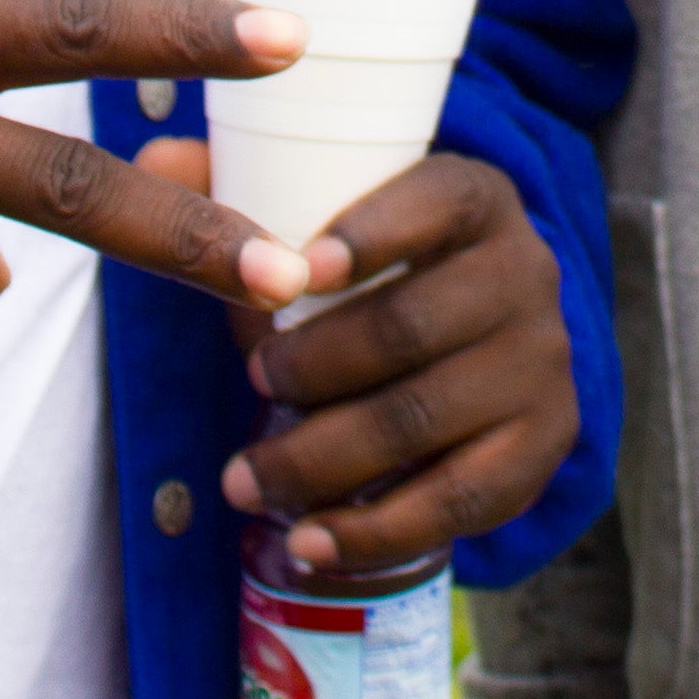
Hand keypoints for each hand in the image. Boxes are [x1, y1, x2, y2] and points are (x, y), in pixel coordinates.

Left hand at [157, 142, 577, 577]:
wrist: (481, 336)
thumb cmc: (376, 268)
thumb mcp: (323, 213)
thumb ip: (237, 185)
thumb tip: (155, 157)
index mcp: (476, 198)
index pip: (437, 201)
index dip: (371, 234)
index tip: (298, 271)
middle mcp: (526, 273)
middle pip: (410, 327)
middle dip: (313, 366)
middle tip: (253, 379)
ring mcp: (541, 362)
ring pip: (422, 420)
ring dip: (318, 459)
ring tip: (246, 480)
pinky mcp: (543, 443)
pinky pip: (458, 499)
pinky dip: (374, 530)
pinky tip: (307, 541)